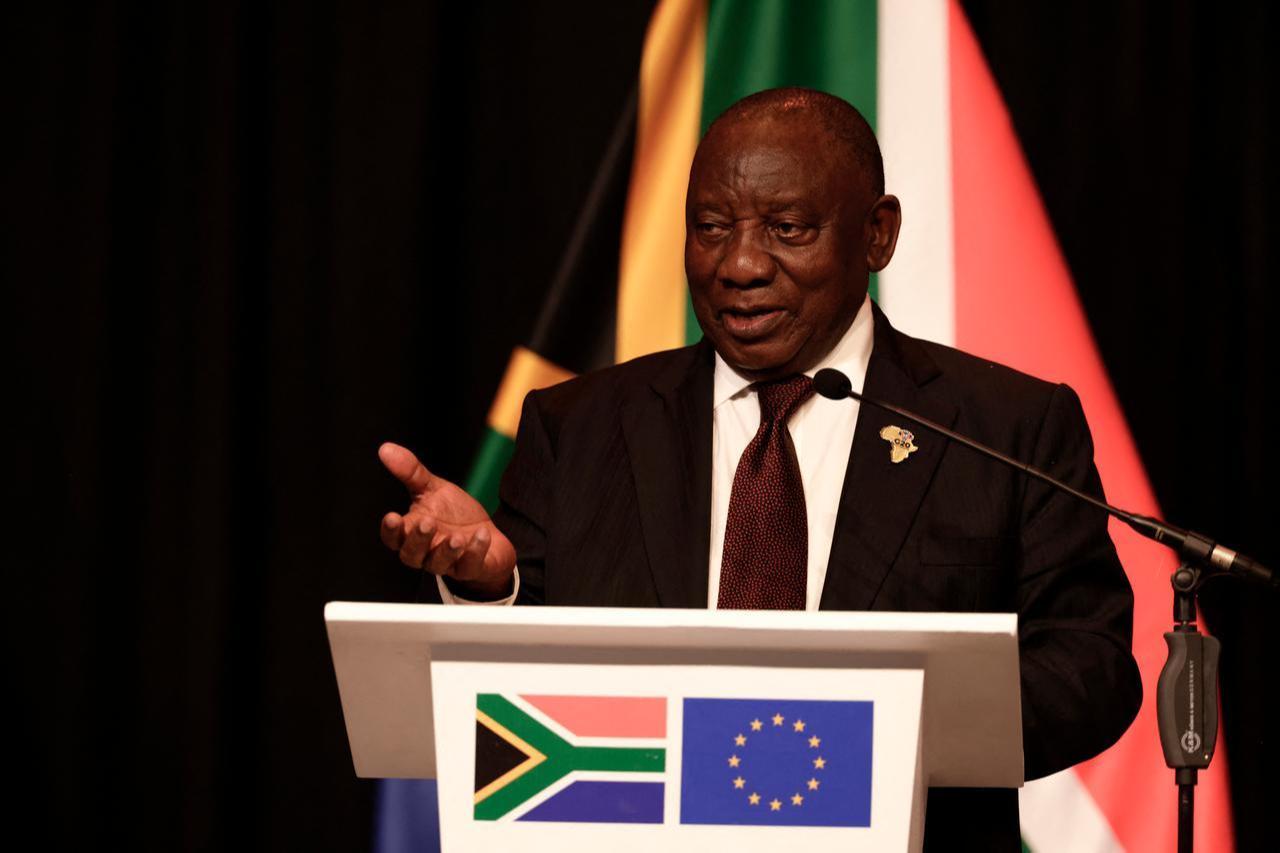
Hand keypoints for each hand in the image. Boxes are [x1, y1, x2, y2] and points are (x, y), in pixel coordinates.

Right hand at [378, 442, 516, 597]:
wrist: (487, 534)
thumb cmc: (454, 514)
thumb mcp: (433, 489)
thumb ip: (410, 472)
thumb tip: (386, 449)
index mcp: (412, 532)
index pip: (393, 537)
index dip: (391, 530)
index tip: (392, 517)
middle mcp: (425, 552)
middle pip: (411, 554)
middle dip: (418, 540)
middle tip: (427, 522)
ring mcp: (447, 563)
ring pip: (438, 564)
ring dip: (446, 551)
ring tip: (457, 537)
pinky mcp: (470, 569)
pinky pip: (470, 566)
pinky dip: (476, 551)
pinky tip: (482, 534)